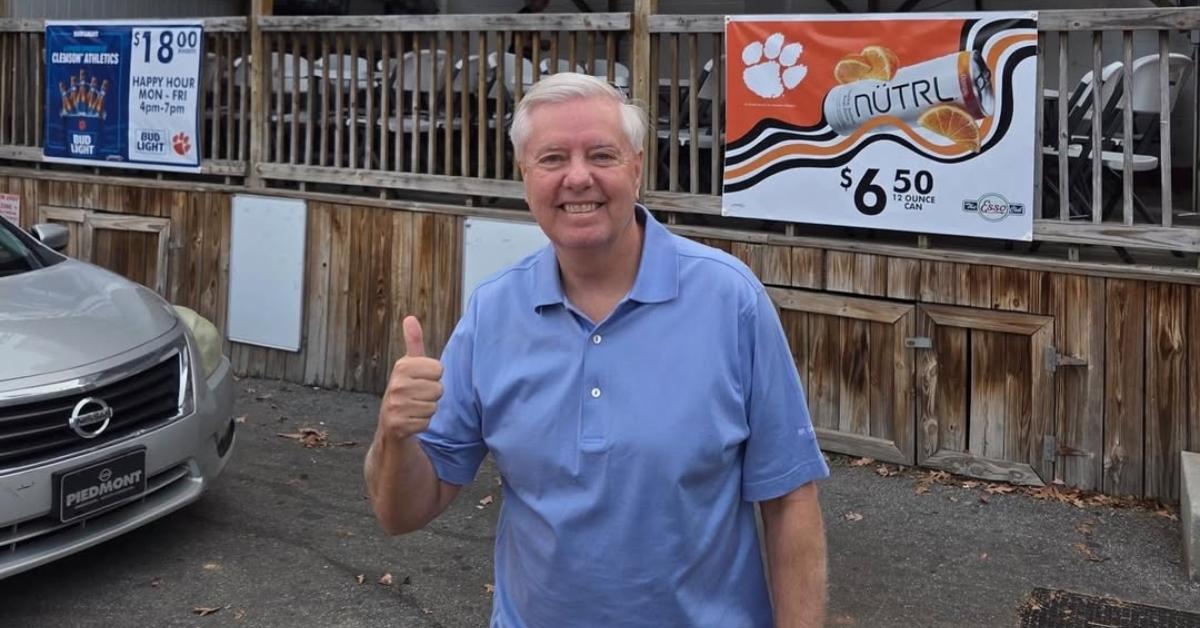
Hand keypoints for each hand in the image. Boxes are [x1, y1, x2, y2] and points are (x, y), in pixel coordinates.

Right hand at [377, 316, 443, 439]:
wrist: (390, 424)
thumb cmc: (406, 391)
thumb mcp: (409, 365)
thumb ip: (413, 342)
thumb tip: (410, 317)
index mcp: (402, 366)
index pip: (439, 369)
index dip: (434, 377)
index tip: (421, 380)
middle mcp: (396, 384)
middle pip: (439, 389)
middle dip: (432, 395)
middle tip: (418, 397)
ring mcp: (396, 405)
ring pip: (434, 406)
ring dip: (427, 410)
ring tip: (414, 408)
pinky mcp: (398, 425)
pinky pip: (427, 422)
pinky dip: (422, 424)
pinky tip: (412, 421)